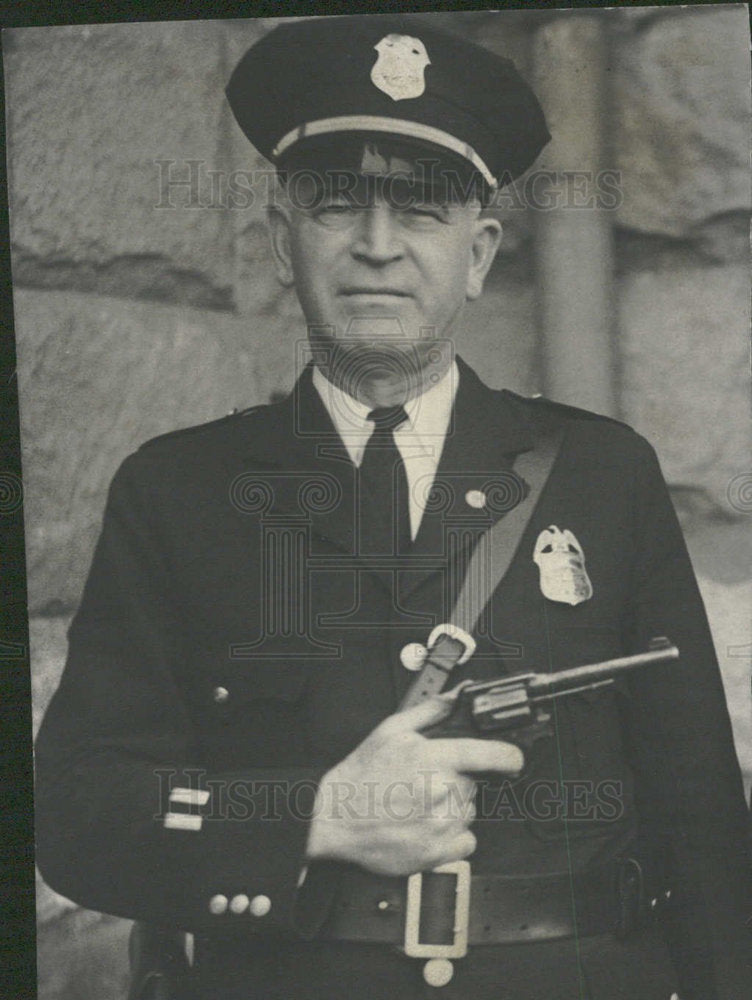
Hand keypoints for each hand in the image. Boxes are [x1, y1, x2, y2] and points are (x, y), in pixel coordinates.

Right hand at [305, 693, 523, 875]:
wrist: (334, 818)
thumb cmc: (361, 775)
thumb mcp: (392, 730)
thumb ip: (432, 710)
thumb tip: (459, 694)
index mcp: (435, 759)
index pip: (493, 755)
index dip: (510, 756)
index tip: (512, 759)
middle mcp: (443, 793)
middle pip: (475, 783)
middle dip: (457, 780)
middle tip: (425, 781)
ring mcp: (441, 825)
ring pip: (470, 811)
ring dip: (453, 807)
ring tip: (419, 804)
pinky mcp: (437, 853)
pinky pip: (466, 842)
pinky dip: (452, 836)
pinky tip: (425, 826)